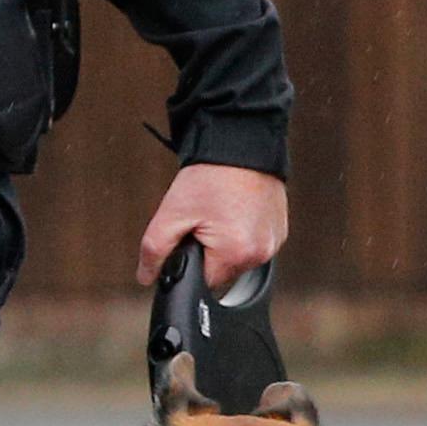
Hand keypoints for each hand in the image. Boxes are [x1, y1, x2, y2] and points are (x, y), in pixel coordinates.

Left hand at [140, 163, 290, 288]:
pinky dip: (242, 233)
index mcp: (236, 253)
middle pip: (223, 272)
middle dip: (208, 253)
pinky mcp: (279, 231)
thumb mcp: (172, 213)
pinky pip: (254, 245)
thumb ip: (154, 251)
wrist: (241, 143)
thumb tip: (147, 276)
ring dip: (226, 244)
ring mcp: (274, 242)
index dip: (190, 261)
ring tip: (221, 212)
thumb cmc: (211, 175)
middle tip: (204, 221)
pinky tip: (235, 211)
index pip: (203, 282)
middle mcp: (260, 253)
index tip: (190, 237)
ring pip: (239, 259)